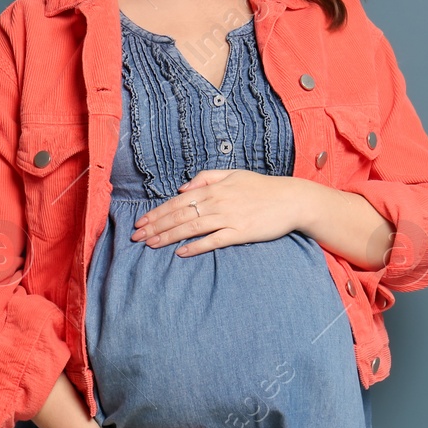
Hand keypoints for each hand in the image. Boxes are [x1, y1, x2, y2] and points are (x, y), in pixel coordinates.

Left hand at [132, 169, 310, 256]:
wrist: (291, 199)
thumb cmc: (261, 187)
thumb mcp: (233, 174)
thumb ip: (206, 178)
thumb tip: (182, 188)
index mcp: (213, 188)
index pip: (177, 202)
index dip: (157, 213)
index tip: (140, 222)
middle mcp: (217, 202)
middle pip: (179, 215)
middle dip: (155, 226)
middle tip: (136, 237)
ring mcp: (228, 217)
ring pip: (191, 227)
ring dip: (168, 237)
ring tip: (151, 245)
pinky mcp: (240, 232)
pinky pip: (213, 240)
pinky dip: (196, 246)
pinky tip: (180, 252)